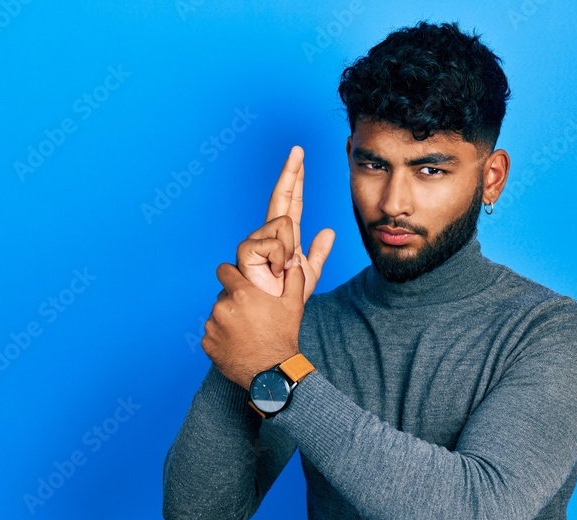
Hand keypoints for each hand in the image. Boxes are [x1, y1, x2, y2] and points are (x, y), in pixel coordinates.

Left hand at [202, 257, 306, 387]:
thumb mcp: (294, 306)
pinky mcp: (207, 343)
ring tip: (246, 333)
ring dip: (228, 320)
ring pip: (217, 315)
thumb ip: (294, 279)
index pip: (224, 270)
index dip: (232, 274)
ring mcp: (213, 326)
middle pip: (223, 295)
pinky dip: (222, 337)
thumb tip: (295, 262)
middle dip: (234, 302)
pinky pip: (212, 334)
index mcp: (242, 293)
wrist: (271, 372)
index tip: (239, 283)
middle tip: (251, 316)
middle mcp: (223, 307)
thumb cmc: (283, 338)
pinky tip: (238, 344)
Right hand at [236, 146, 335, 298]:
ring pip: (284, 224)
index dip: (295, 179)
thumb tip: (329, 231)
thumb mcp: (309, 273)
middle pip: (280, 196)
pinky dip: (281, 258)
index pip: (291, 201)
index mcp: (284, 235)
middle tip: (298, 148)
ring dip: (290, 250)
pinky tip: (274, 271)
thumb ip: (319, 252)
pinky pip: (275, 241)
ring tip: (283, 270)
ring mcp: (255, 240)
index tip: (300, 156)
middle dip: (290, 172)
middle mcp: (267, 233)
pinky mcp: (246, 250)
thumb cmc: (287, 296)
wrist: (274, 313)